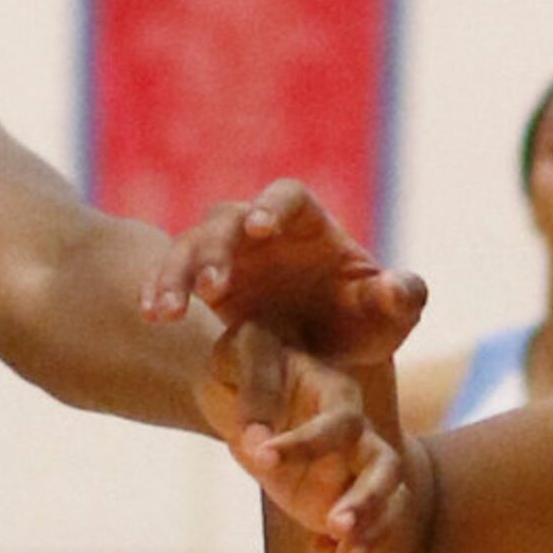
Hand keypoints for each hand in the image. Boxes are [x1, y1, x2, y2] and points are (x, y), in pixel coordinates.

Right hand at [142, 181, 426, 366]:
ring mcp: (228, 254)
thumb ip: (401, 299)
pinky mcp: (203, 283)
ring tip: (164, 312)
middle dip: (216, 250)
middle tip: (209, 290)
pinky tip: (151, 314)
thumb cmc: (362, 324)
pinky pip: (174, 276)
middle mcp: (261, 230)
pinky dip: (160, 290)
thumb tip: (398, 285)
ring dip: (175, 273)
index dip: (271, 207)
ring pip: (191, 244)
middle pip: (227, 219)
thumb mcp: (388, 319)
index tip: (260, 229)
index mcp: (308, 224)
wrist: (327, 355)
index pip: (287, 197)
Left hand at [202, 322, 407, 552]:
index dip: (303, 443)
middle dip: (369, 498)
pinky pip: (356, 529)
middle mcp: (355, 432)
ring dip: (372, 530)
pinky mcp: (334, 498)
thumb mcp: (244, 351)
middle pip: (386, 465)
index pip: (337, 422)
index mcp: (337, 391)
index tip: (260, 458)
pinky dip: (341, 547)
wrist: (240, 385)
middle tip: (338, 525)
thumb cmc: (247, 356)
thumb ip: (254, 386)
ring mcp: (349, 469)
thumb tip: (256, 438)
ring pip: (386, 501)